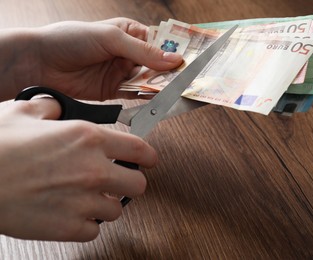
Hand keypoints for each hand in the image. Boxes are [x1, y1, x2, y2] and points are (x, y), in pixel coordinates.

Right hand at [0, 99, 156, 240]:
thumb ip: (50, 108)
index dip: (148, 156)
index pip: (140, 149)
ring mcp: (83, 201)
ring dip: (106, 203)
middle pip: (138, 184)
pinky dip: (86, 224)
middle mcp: (92, 169)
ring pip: (117, 209)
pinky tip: (72, 213)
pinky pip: (94, 230)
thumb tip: (57, 109)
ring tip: (87, 197)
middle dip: (130, 181)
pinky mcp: (69, 227)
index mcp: (87, 138)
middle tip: (117, 180)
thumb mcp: (24, 111)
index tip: (148, 160)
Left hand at [35, 18, 181, 99]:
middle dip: (169, 73)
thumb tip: (173, 60)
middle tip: (186, 81)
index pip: (159, 43)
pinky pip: (135, 95)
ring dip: (159, 86)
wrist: (40, 63)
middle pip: (156, 65)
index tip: (190, 61)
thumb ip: (143, 52)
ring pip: (148, 81)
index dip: (174, 52)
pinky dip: (146, 98)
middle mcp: (128, 53)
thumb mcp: (111, 38)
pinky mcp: (113, 90)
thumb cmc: (71, 39)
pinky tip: (156, 99)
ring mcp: (121, 72)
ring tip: (175, 92)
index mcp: (129, 33)